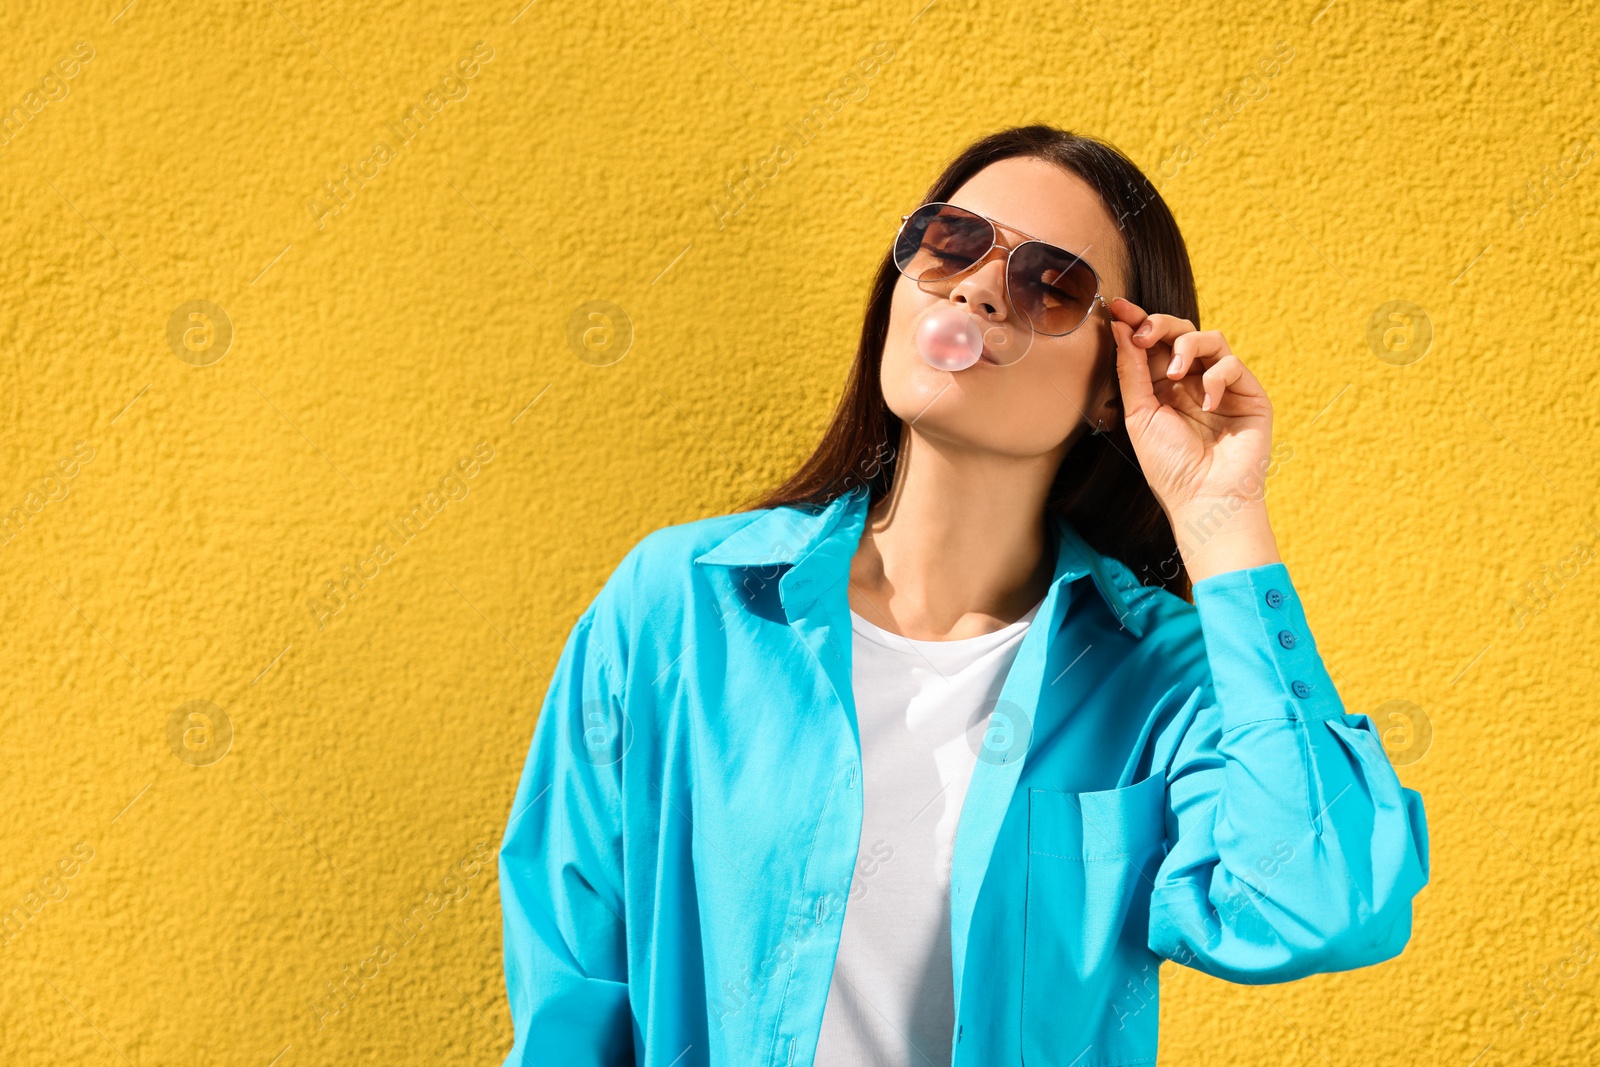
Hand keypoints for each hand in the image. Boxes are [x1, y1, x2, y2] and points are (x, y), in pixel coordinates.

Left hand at [1105, 297, 1280, 580]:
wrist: (1204, 498)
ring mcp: (1222, 386)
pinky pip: (1231, 364)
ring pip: (1209, 338)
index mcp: (1163, 386)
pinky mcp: (1248, 394)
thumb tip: (1118, 327)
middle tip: (1143, 333)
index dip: (1136, 322)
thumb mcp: (1139, 414)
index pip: (1152, 344)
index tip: (1117, 306)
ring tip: (1174, 373)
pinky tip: (1206, 404)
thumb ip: (1131, 370)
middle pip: (1181, 331)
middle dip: (1159, 324)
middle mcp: (1193, 381)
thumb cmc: (1169, 465)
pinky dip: (1215, 377)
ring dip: (1186, 346)